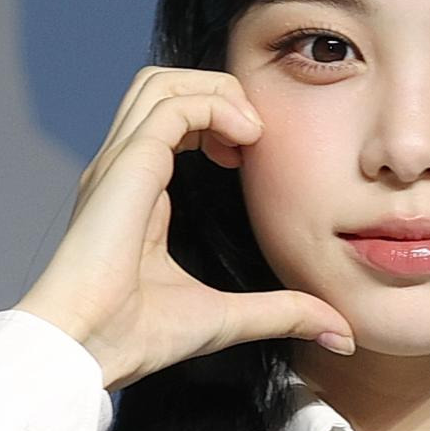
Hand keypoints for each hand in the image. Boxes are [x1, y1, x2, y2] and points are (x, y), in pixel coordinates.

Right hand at [15, 66, 354, 390]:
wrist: (88, 349)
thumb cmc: (136, 337)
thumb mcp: (228, 318)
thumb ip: (283, 313)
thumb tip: (341, 332)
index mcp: (137, 191)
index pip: (171, 119)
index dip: (217, 120)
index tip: (249, 157)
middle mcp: (122, 168)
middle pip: (164, 84)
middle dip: (218, 92)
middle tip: (254, 136)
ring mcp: (119, 163)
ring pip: (162, 82)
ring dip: (217, 92)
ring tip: (251, 133)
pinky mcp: (124, 167)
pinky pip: (171, 105)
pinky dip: (214, 106)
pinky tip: (244, 141)